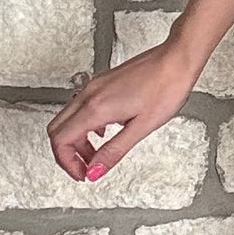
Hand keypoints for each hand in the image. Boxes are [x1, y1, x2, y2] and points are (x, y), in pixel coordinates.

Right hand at [46, 39, 199, 183]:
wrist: (176, 60)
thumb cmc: (166, 88)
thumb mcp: (141, 128)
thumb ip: (114, 152)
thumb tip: (95, 171)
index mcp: (96, 108)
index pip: (61, 140)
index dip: (67, 163)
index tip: (83, 174)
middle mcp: (90, 94)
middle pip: (57, 129)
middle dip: (67, 154)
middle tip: (85, 168)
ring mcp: (95, 86)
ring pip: (68, 118)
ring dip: (77, 140)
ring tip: (97, 154)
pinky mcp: (103, 82)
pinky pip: (81, 107)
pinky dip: (85, 125)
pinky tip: (105, 132)